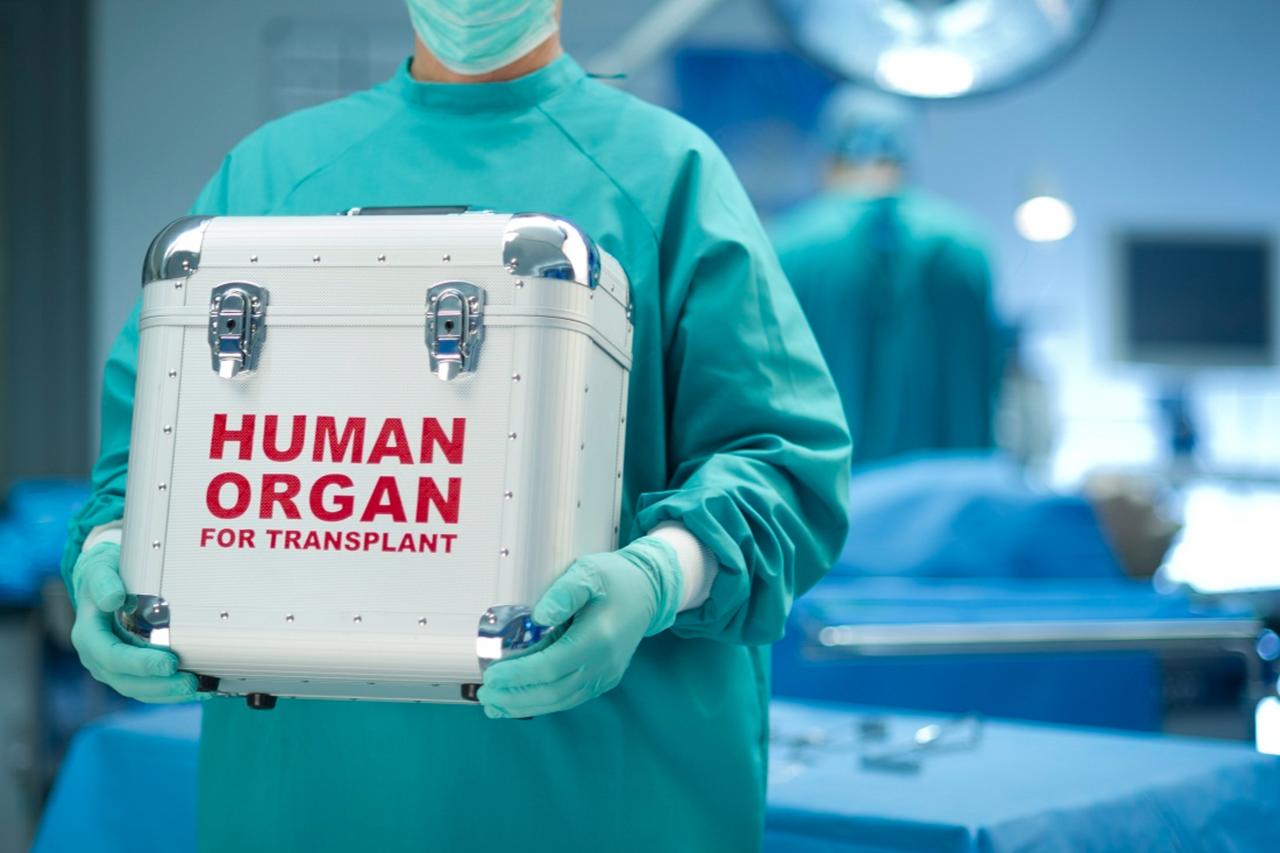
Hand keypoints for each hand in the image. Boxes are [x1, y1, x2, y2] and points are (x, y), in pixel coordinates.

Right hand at [69, 543, 199, 701]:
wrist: (101, 582)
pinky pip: (146, 688)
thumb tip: (113, 599)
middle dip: (159, 685)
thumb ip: (104, 583)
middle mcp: (96, 656)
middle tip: (190, 682)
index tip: (169, 663)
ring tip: (197, 688)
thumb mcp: (99, 571)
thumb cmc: (103, 575)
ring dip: (167, 693)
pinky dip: (169, 692)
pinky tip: (196, 689)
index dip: (140, 663)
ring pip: (137, 690)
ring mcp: (110, 667)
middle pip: (125, 680)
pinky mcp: (126, 671)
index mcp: (88, 635)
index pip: (112, 656)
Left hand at [478, 537, 681, 717]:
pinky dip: (543, 703)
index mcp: (598, 638)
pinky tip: (521, 702)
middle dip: (516, 697)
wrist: (648, 590)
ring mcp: (606, 675)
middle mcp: (604, 663)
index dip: (519, 675)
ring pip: (562, 700)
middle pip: (554, 691)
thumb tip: (539, 616)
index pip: (551, 666)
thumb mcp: (590, 572)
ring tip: (495, 705)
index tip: (492, 674)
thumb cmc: (615, 578)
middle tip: (486, 695)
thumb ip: (565, 592)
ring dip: (526, 706)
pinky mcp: (604, 679)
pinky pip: (571, 698)